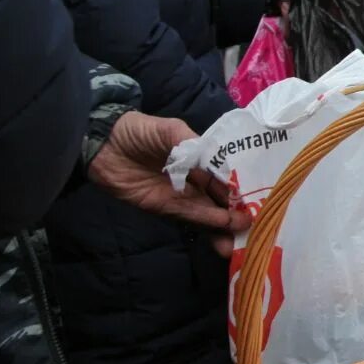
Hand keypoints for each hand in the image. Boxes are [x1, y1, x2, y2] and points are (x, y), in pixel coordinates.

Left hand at [89, 112, 250, 256]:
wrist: (102, 145)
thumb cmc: (139, 131)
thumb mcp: (171, 130)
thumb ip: (192, 145)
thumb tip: (216, 160)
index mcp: (200, 157)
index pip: (227, 173)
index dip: (242, 184)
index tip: (262, 195)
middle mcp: (194, 178)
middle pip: (221, 196)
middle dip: (239, 209)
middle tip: (258, 222)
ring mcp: (179, 194)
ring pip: (208, 210)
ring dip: (226, 223)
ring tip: (244, 234)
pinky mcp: (162, 207)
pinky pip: (188, 216)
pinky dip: (207, 223)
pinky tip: (223, 229)